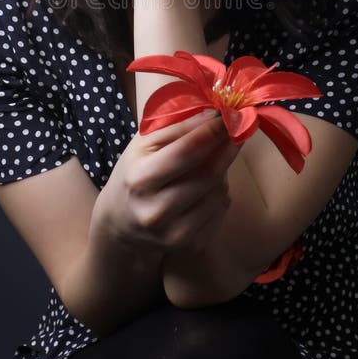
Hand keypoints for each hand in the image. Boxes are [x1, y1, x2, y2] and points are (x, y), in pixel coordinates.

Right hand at [91, 111, 239, 255]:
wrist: (121, 222)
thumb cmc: (135, 172)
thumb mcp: (143, 144)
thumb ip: (176, 125)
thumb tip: (215, 113)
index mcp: (139, 179)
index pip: (187, 151)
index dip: (213, 131)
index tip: (230, 115)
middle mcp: (155, 211)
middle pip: (208, 174)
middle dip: (227, 148)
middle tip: (237, 131)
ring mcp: (174, 234)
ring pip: (219, 193)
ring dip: (223, 172)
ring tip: (211, 162)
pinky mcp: (190, 245)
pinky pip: (221, 210)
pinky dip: (220, 193)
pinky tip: (205, 188)